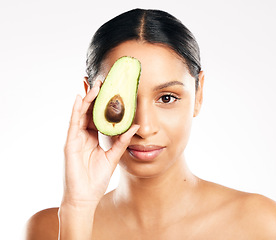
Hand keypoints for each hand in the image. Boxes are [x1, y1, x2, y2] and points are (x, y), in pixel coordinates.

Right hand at [62, 80, 138, 206]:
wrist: (85, 197)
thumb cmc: (97, 178)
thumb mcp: (113, 156)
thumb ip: (122, 141)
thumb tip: (135, 127)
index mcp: (94, 137)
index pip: (99, 116)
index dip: (104, 103)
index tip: (113, 90)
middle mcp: (84, 135)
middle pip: (89, 111)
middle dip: (96, 96)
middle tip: (104, 81)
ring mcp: (76, 138)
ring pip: (81, 114)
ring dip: (87, 99)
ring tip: (95, 85)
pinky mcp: (70, 143)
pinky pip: (73, 124)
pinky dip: (76, 110)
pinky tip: (79, 98)